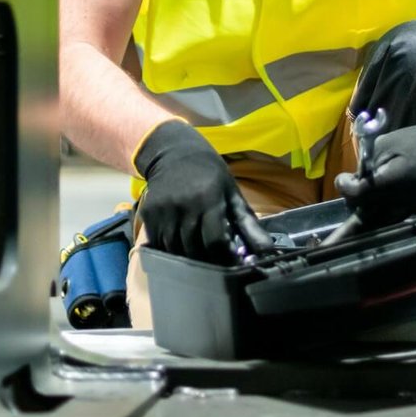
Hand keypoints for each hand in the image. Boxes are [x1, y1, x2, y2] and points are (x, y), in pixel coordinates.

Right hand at [134, 120, 273, 263]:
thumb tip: (267, 251)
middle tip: (216, 262)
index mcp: (209, 199)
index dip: (225, 258)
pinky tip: (180, 247)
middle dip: (208, 261)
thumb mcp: (232, 194)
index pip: (216, 242)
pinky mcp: (148, 214)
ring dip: (189, 258)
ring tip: (199, 255)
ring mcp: (163, 211)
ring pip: (176, 250)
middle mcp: (184, 206)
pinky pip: (159, 244)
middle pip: (195, 249)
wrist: (173, 152)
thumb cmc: (209, 175)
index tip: (232, 263)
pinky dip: (170, 251)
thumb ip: (249, 224)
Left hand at [330, 100, 415, 242]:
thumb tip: (355, 180)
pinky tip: (375, 200)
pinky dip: (380, 212)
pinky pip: (393, 216)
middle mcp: (405, 198)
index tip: (342, 178)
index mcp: (396, 178)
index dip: (346, 187)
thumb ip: (368, 163)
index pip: (361, 193)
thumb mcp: (386, 143)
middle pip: (367, 209)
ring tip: (360, 192)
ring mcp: (412, 206)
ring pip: (379, 218)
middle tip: (349, 183)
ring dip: (365, 209)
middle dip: (353, 198)